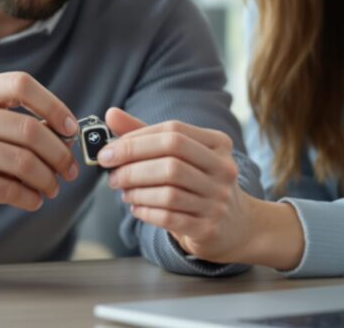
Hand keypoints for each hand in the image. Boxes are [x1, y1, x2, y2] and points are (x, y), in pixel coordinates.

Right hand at [0, 72, 79, 222]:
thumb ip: (12, 119)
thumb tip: (64, 134)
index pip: (22, 85)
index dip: (54, 105)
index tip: (70, 127)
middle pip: (30, 130)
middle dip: (59, 153)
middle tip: (69, 168)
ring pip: (24, 163)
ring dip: (47, 179)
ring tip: (52, 187)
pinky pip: (9, 189)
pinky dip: (29, 198)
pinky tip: (33, 199)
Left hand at [98, 107, 254, 262]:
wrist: (234, 224)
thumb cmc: (198, 181)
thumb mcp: (179, 154)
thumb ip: (145, 134)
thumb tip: (111, 114)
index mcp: (217, 143)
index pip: (172, 132)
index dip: (136, 140)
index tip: (109, 150)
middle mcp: (223, 169)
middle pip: (171, 161)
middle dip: (133, 166)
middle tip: (112, 174)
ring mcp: (218, 200)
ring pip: (168, 192)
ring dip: (137, 191)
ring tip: (123, 191)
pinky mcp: (208, 227)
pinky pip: (169, 218)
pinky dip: (146, 211)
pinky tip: (136, 208)